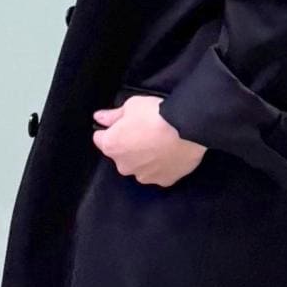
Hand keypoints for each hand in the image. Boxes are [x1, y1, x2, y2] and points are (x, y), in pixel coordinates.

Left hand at [92, 95, 207, 186]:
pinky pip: (159, 173)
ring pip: (139, 167)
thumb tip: (99, 118)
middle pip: (121, 155)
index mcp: (111, 146)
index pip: (100, 139)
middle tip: (144, 131)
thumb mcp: (131, 105)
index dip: (111, 129)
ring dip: (145, 158)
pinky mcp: (164, 181)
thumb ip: (113, 115)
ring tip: (161, 143)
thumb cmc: (156, 114)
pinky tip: (171, 154)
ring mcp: (144, 176)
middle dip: (128, 146)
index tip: (122, 123)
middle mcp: (124, 166)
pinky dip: (162, 166)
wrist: (187, 128)